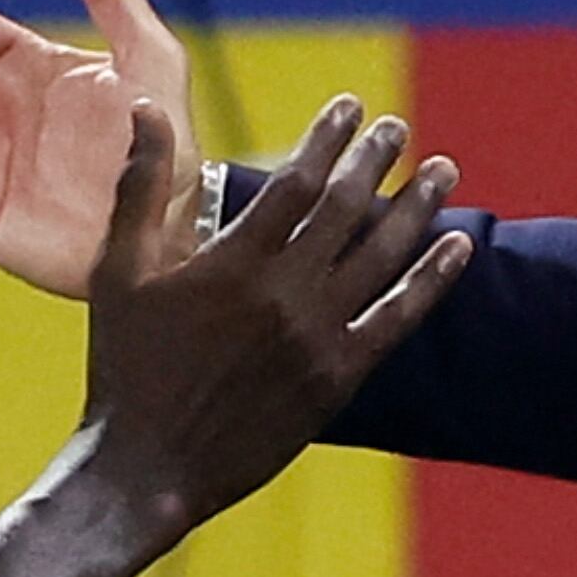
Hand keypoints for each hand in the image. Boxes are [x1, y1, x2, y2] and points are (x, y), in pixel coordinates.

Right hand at [79, 93, 466, 537]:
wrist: (148, 469)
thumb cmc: (125, 369)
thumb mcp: (118, 272)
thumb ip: (139, 188)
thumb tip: (146, 108)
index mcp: (232, 261)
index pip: (296, 180)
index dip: (328, 137)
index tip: (350, 106)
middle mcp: (284, 292)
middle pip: (347, 207)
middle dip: (377, 159)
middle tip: (398, 127)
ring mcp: (317, 337)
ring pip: (382, 256)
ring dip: (418, 206)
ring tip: (444, 169)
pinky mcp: (338, 378)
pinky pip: (398, 319)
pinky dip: (432, 280)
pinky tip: (459, 246)